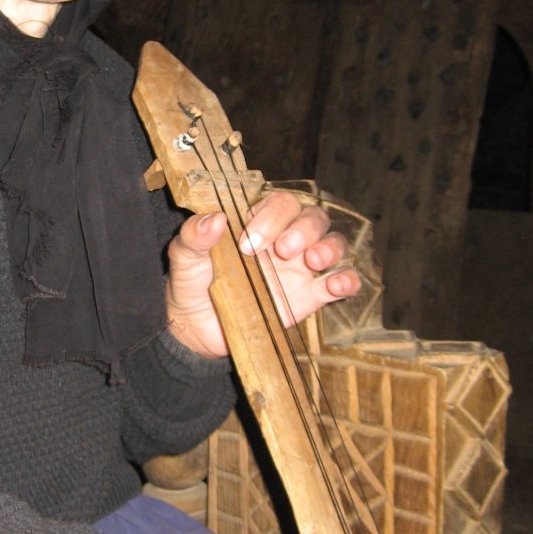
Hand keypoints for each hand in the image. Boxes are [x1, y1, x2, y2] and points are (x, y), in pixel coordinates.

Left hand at [165, 190, 360, 359]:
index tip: (248, 243)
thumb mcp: (185, 257)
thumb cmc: (192, 284)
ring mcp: (302, 267)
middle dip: (303, 229)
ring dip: (330, 247)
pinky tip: (337, 285)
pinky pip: (342, 281)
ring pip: (333, 243)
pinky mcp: (312, 296)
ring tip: (313, 260)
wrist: (198, 330)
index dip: (271, 216)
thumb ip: (194, 236)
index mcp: (257, 222)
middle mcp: (285, 239)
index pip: (280, 203)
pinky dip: (348, 279)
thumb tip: (214, 219)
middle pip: (313, 217)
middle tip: (282, 251)